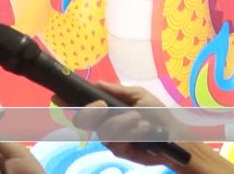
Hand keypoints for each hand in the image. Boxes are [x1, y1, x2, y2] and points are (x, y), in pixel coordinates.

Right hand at [52, 81, 179, 166]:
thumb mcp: (138, 95)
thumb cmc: (158, 114)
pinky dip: (129, 133)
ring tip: (139, 120)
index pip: (83, 103)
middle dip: (91, 111)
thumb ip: (117, 90)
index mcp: (107, 107)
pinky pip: (114, 141)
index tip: (58, 97)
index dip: (69, 100)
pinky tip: (142, 130)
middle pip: (83, 118)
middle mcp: (104, 122)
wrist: (174, 137)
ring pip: (102, 129)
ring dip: (121, 123)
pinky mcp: (118, 150)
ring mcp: (109, 137)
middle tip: (102, 106)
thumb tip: (96, 82)